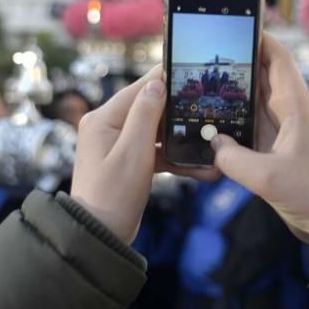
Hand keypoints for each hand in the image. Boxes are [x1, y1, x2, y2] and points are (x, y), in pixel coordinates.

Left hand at [70, 66, 218, 243]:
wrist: (99, 238)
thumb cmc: (112, 195)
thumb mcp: (133, 151)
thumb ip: (145, 114)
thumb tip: (157, 82)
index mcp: (103, 118)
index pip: (140, 87)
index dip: (166, 78)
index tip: (192, 70)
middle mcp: (107, 127)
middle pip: (150, 108)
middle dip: (178, 112)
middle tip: (209, 109)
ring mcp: (117, 145)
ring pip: (156, 132)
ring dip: (181, 139)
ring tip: (209, 142)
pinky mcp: (127, 162)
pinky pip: (154, 152)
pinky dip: (174, 158)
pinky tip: (200, 167)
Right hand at [211, 33, 308, 260]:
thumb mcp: (268, 178)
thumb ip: (234, 159)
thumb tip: (211, 145)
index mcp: (295, 106)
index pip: (277, 58)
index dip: (257, 37)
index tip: (230, 26)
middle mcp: (288, 113)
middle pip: (259, 76)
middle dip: (234, 64)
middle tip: (200, 57)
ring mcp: (281, 133)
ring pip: (251, 103)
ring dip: (229, 96)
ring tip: (197, 87)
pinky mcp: (273, 152)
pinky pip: (247, 129)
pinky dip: (229, 125)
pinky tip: (207, 128)